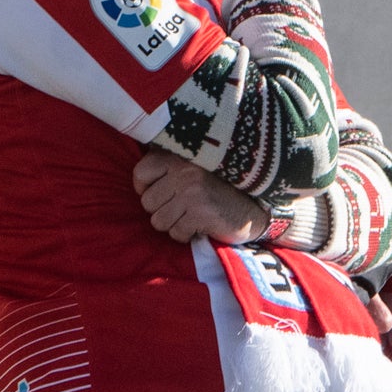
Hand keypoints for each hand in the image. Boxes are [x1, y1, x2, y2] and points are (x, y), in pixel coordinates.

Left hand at [132, 149, 272, 243]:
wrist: (253, 208)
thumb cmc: (217, 190)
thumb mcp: (193, 169)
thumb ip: (167, 169)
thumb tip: (138, 177)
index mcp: (179, 156)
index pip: (140, 172)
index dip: (145, 189)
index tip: (162, 194)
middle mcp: (184, 171)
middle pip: (147, 202)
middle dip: (162, 211)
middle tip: (183, 208)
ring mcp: (192, 193)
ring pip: (158, 221)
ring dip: (174, 225)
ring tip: (191, 216)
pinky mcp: (200, 214)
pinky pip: (176, 234)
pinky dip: (186, 235)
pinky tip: (200, 225)